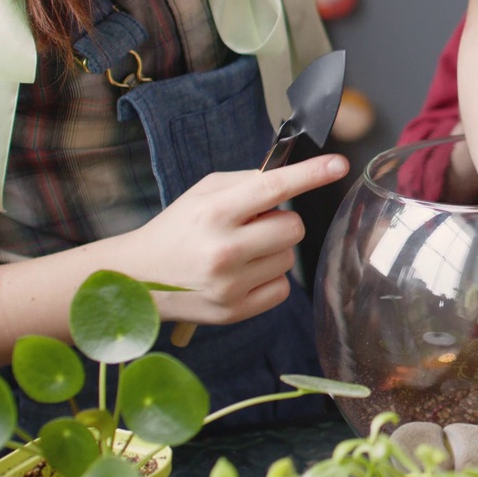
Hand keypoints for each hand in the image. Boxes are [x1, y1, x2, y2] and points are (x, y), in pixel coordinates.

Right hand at [122, 154, 348, 323]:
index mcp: (215, 212)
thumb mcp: (203, 193)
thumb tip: (293, 178)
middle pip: (293, 227)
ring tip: (241, 251)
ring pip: (290, 258)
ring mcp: (230, 285)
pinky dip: (269, 278)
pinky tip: (242, 274)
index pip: (274, 188)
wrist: (138, 278)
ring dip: (274, 250)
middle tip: (252, 226)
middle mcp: (224, 249)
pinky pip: (282, 288)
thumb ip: (248, 183)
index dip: (310, 175)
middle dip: (280, 222)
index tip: (339, 165)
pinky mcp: (235, 311)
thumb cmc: (178, 228)